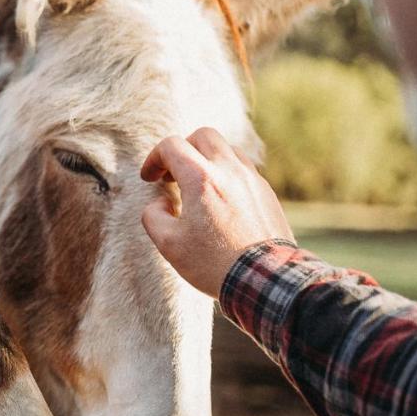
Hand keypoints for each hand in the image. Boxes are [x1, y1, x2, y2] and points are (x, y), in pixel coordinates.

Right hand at [140, 128, 293, 298]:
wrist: (265, 280)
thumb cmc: (213, 263)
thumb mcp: (169, 244)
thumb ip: (153, 215)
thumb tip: (161, 202)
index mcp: (201, 178)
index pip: (171, 145)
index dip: (154, 159)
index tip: (149, 178)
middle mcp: (229, 170)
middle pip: (203, 136)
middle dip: (183, 150)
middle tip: (173, 175)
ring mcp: (252, 179)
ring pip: (227, 149)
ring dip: (206, 160)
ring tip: (197, 188)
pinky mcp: (267, 193)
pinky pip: (243, 169)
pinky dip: (226, 175)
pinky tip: (220, 202)